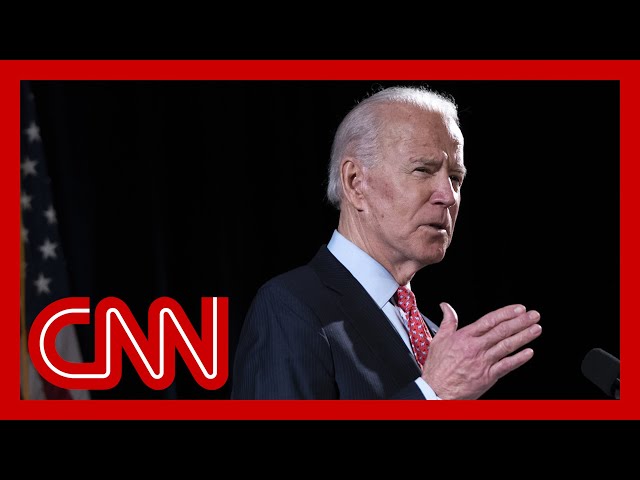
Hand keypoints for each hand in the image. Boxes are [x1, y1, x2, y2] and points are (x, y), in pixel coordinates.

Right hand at [421, 303, 541, 398]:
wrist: (436, 391)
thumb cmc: (437, 368)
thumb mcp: (439, 340)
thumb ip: (447, 322)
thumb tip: (446, 307)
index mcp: (464, 337)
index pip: (490, 320)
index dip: (506, 313)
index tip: (519, 308)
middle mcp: (475, 348)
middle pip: (502, 331)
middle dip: (520, 322)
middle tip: (534, 315)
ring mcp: (483, 362)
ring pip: (507, 346)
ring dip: (524, 336)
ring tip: (536, 329)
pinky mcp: (487, 376)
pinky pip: (506, 366)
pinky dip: (519, 359)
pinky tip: (529, 352)